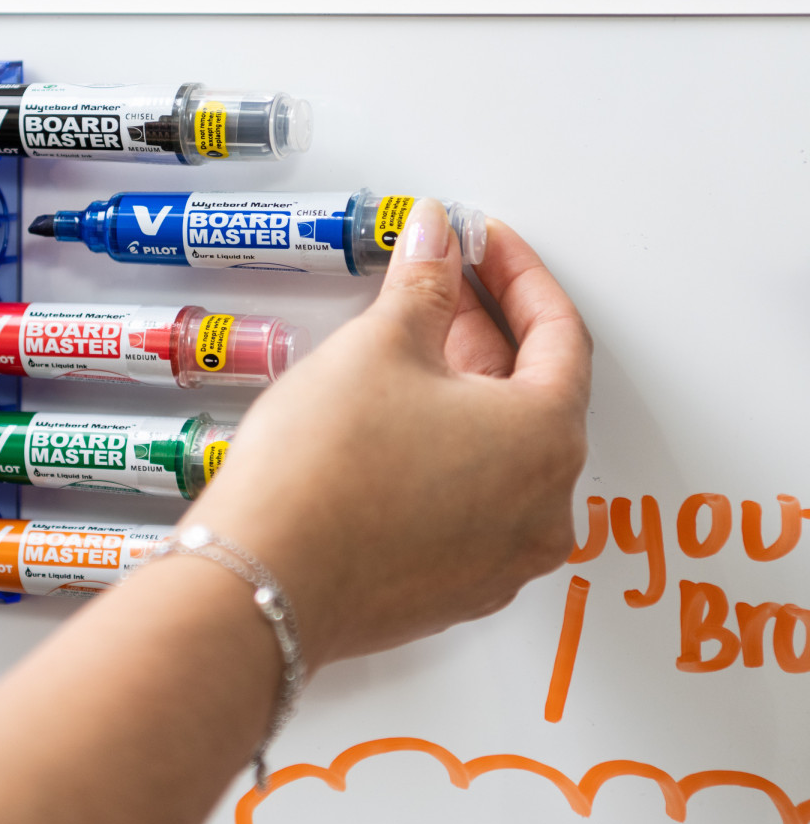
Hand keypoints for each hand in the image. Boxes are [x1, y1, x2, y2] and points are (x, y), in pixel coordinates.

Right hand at [184, 197, 592, 669]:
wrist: (264, 579)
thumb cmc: (325, 469)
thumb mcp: (380, 345)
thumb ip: (423, 281)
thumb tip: (435, 236)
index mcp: (546, 439)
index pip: (559, 333)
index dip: (518, 273)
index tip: (483, 241)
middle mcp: (542, 507)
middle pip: (532, 393)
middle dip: (485, 328)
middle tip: (440, 281)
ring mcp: (501, 558)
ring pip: (498, 450)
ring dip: (464, 389)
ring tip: (409, 344)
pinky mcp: (454, 586)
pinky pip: (470, 498)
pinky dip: (447, 448)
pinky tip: (396, 418)